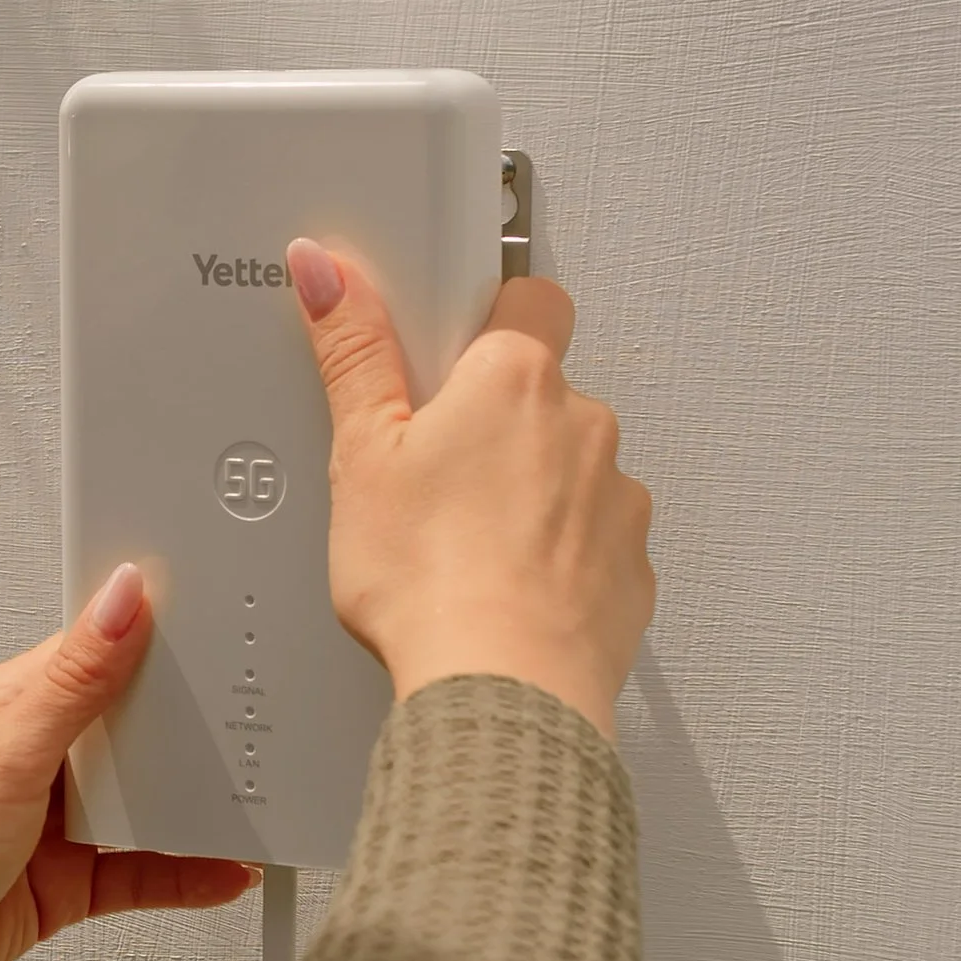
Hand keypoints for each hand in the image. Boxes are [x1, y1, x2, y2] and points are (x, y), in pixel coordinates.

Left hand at [0, 565, 254, 960]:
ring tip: (259, 807)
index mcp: (24, 701)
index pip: (111, 648)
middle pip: (143, 728)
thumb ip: (76, 678)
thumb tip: (123, 595)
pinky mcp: (68, 880)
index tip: (229, 624)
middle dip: (201, 729)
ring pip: (151, 802)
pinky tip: (226, 872)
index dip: (168, 634)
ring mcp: (58, 819)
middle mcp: (44, 754)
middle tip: (265, 725)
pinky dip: (188, 871)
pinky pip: (145, 869)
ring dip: (200, 807)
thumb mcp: (7, 750)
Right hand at [283, 238, 654, 737]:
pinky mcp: (629, 568)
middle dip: (497, 418)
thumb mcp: (360, 452)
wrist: (501, 688)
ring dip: (529, 489)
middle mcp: (584, 426)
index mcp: (516, 379)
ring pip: (571, 467)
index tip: (449, 352)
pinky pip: (592, 540)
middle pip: (544, 390)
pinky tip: (498, 582)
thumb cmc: (432, 578)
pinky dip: (554, 555)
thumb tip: (331, 273)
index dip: (488, 318)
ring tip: (461, 536)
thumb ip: (353, 351)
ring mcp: (616, 499)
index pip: (529, 299)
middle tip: (432, 464)